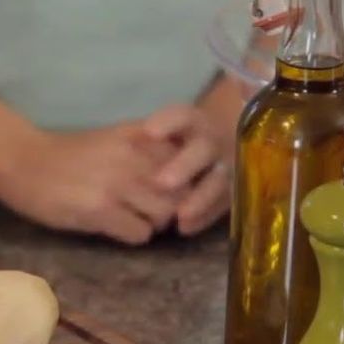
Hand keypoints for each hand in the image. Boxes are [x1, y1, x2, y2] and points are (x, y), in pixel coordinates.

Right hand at [0, 124, 181, 244]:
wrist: (20, 161)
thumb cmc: (65, 154)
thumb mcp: (112, 140)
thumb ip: (146, 151)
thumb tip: (180, 178)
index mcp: (139, 137)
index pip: (187, 164)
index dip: (182, 182)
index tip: (166, 190)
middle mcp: (133, 157)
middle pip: (181, 193)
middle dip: (170, 207)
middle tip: (149, 212)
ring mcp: (117, 184)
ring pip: (164, 215)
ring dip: (152, 223)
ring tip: (132, 219)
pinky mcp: (100, 210)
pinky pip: (139, 233)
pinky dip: (132, 235)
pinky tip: (114, 227)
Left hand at [142, 104, 232, 235]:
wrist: (210, 148)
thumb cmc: (168, 143)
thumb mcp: (158, 133)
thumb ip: (140, 139)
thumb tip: (112, 148)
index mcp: (192, 122)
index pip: (182, 116)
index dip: (168, 122)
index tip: (149, 132)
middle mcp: (213, 142)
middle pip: (203, 150)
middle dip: (185, 165)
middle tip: (162, 183)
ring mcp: (227, 166)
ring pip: (219, 181)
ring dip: (199, 198)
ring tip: (180, 215)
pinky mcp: (232, 190)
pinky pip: (223, 205)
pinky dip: (204, 217)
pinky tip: (185, 228)